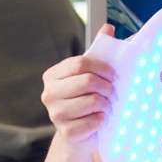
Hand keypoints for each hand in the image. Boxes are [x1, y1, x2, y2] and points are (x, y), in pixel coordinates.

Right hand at [41, 24, 117, 145]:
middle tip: (112, 92)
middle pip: (87, 81)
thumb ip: (98, 52)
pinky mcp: (66, 133)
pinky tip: (98, 120)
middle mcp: (49, 94)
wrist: (81, 134)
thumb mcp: (90, 74)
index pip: (81, 63)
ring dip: (106, 104)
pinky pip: (94, 121)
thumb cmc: (86, 98)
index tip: (113, 74)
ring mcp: (55, 114)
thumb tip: (108, 28)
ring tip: (105, 106)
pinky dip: (102, 120)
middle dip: (106, 86)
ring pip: (93, 101)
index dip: (102, 67)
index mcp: (53, 75)